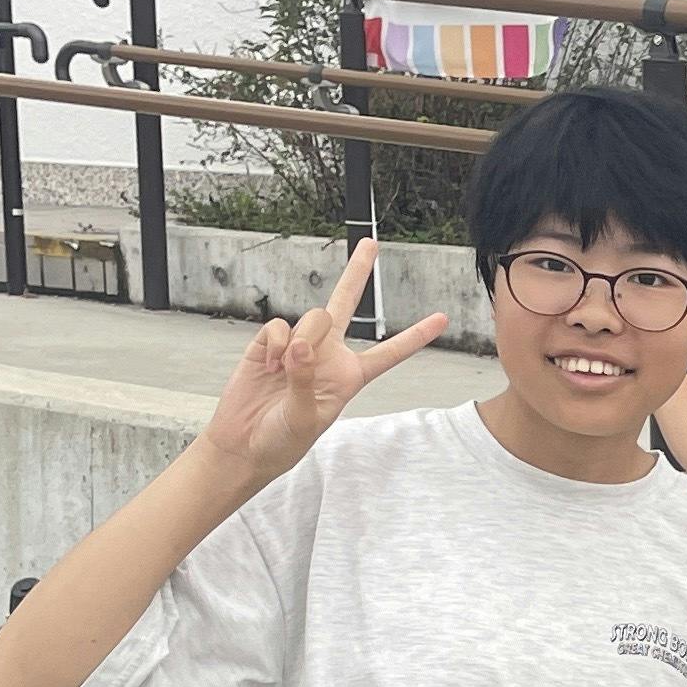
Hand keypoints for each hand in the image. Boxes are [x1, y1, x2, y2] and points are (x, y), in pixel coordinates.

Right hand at [195, 238, 446, 487]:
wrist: (244, 443)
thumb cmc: (282, 440)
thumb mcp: (304, 419)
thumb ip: (305, 381)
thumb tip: (300, 346)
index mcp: (350, 376)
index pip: (389, 353)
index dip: (415, 336)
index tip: (442, 318)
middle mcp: (327, 355)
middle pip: (347, 304)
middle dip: (357, 272)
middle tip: (372, 243)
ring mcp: (298, 346)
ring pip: (313, 318)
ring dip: (302, 339)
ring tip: (284, 371)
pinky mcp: (270, 344)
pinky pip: (279, 327)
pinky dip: (275, 344)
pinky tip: (269, 366)